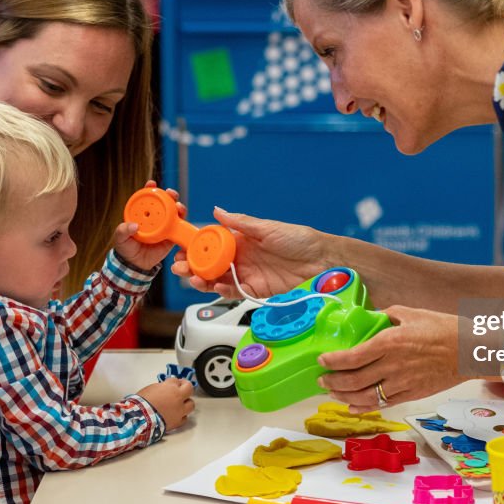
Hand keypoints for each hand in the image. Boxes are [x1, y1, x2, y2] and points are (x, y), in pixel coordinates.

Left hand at [114, 180, 184, 270]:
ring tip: (178, 206)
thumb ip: (123, 230)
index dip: (150, 188)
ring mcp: (164, 226)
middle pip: (164, 202)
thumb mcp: (120, 238)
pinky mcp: (172, 235)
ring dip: (178, 206)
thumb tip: (134, 226)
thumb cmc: (126, 249)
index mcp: (142, 214)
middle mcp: (155, 218)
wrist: (136, 265)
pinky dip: (182, 220)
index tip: (151, 182)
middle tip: (170, 193)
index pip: (146, 199)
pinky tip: (182, 217)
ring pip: (174, 212)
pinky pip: (179, 227)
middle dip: (169, 194)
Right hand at [137, 378, 194, 430]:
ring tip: (180, 403)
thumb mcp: (151, 389)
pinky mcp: (177, 422)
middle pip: (189, 388)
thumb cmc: (141, 403)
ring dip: (186, 403)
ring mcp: (180, 411)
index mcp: (171, 387)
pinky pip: (184, 418)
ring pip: (191, 404)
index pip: (176, 380)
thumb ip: (161, 387)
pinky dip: (181, 416)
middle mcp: (178, 398)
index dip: (173, 382)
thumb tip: (165, 388)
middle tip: (180, 388)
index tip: (171, 383)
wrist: (139, 419)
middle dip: (185, 387)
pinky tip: (177, 415)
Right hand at [171, 208, 330, 298]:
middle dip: (193, 266)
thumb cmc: (300, 240)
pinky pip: (235, 292)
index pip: (213, 244)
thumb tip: (218, 211)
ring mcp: (249, 275)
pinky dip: (223, 291)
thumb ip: (241, 223)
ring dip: (204, 280)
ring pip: (219, 280)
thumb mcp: (268, 228)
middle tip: (180, 267)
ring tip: (194, 278)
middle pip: (211, 264)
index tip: (182, 248)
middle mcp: (243, 258)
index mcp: (243, 240)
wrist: (322, 261)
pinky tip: (216, 286)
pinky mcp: (257, 290)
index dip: (196, 247)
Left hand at [317, 305, 462, 412]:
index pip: (353, 356)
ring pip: (365, 396)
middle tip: (321, 380)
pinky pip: (383, 404)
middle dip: (332, 382)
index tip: (322, 360)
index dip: (333, 361)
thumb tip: (370, 319)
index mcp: (390, 342)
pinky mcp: (412, 394)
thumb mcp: (412, 313)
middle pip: (354, 380)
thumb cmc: (444, 328)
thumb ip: (387, 316)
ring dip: (344, 397)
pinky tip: (353, 406)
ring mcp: (402, 383)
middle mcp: (393, 365)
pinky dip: (365, 407)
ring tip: (332, 393)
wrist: (471, 350)